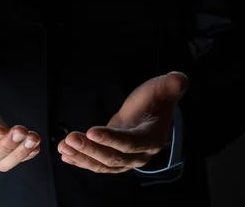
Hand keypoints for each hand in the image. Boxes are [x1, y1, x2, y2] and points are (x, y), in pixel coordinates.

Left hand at [58, 71, 187, 172]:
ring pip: (103, 164)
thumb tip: (179, 78)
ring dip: (82, 156)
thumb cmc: (156, 100)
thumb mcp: (163, 89)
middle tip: (71, 138)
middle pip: (113, 157)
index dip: (111, 138)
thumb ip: (171, 85)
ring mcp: (126, 160)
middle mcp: (140, 155)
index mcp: (152, 138)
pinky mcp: (114, 159)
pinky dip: (80, 161)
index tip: (92, 131)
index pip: (130, 142)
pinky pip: (97, 165)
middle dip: (90, 149)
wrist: (152, 114)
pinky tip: (66, 155)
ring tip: (64, 146)